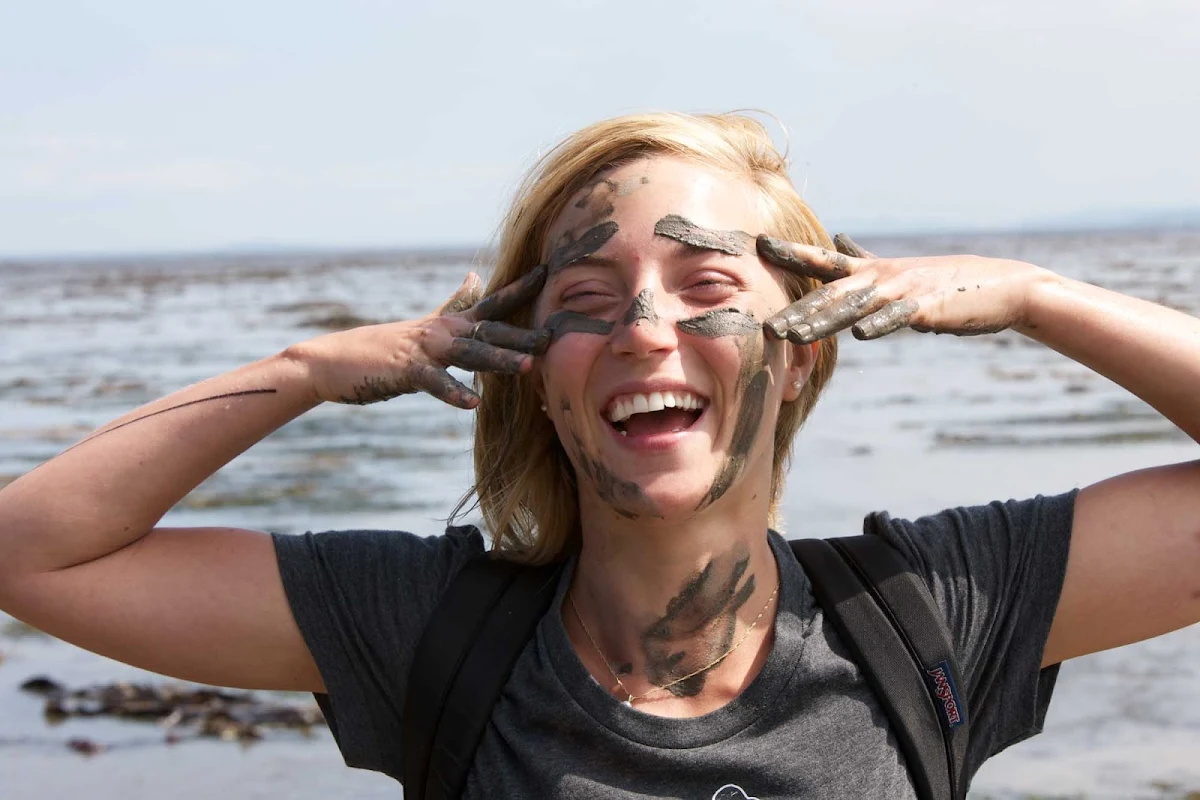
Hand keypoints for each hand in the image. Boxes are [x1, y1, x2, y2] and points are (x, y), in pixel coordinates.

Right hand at [296, 265, 548, 407]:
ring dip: (498, 359)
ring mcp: (423, 350)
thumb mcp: (426, 324)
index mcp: (448, 323)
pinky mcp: (406, 372)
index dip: (519, 289)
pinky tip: (472, 404)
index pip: (491, 302)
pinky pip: (434, 383)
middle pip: (488, 329)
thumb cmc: (382, 348)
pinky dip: (453, 392)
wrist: (332, 361)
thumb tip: (476, 276)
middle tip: (554, 336)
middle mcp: (441, 331)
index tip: (548, 271)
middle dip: (522, 333)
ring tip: (526, 367)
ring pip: (468, 352)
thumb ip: (454, 304)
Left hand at [757, 233, 1047, 342]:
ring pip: (855, 307)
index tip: (758, 245)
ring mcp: (904, 291)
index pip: (823, 260)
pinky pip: (899, 317)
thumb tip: (839, 236)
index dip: (791, 252)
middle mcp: (882, 277)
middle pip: (831, 293)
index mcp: (872, 270)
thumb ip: (864, 258)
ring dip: (823, 322)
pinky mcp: (927, 308)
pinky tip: (862, 335)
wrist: (1002, 287)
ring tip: (794, 337)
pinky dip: (881, 324)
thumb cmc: (944, 284)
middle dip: (797, 310)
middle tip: (766, 326)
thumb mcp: (898, 270)